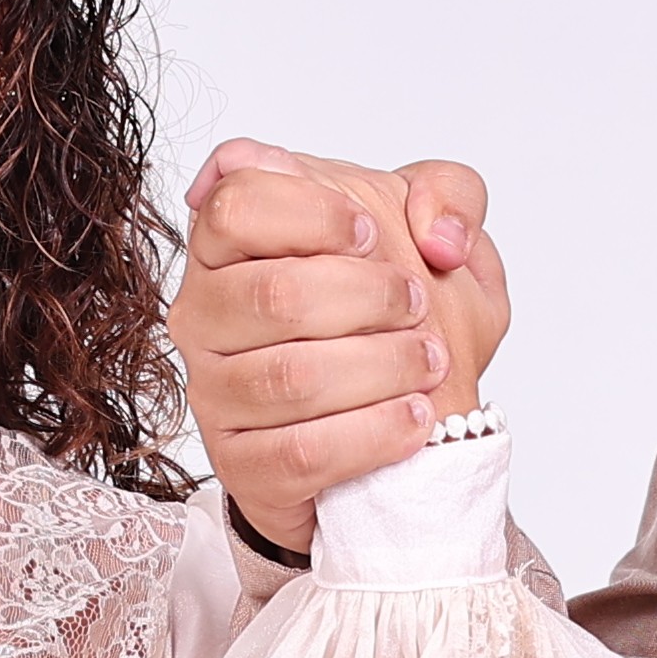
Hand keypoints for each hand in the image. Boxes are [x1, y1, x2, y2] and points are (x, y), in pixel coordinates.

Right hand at [174, 138, 507, 555]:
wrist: (395, 419)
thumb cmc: (392, 315)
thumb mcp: (433, 237)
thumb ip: (450, 193)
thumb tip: (439, 236)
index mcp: (231, 243)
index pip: (235, 204)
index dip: (313, 214)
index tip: (371, 233)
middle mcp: (206, 314)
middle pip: (274, 293)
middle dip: (368, 297)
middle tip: (417, 304)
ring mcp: (215, 392)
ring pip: (291, 378)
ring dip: (380, 367)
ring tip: (429, 362)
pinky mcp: (243, 465)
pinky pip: (300, 453)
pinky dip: (371, 435)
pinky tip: (413, 417)